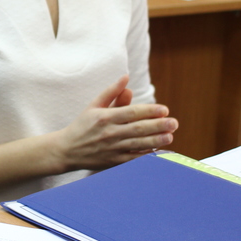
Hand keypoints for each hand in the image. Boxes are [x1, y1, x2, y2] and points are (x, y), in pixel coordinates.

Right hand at [54, 75, 177, 171]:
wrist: (66, 150)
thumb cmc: (82, 125)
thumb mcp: (93, 105)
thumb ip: (111, 92)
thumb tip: (126, 78)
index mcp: (105, 117)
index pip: (132, 112)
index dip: (150, 111)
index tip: (164, 110)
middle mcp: (109, 132)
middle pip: (138, 128)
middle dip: (158, 125)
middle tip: (174, 122)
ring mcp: (112, 149)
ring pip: (138, 144)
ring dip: (156, 140)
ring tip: (170, 136)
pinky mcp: (113, 162)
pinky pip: (133, 159)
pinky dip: (146, 156)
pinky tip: (158, 151)